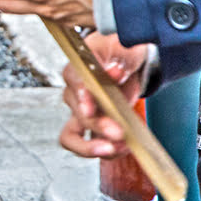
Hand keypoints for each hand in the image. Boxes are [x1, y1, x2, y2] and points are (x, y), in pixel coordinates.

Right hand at [58, 32, 147, 158]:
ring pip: (73, 137)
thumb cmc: (119, 51)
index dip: (81, 97)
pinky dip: (109, 151)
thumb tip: (114, 71)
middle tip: (119, 132)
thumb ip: (117, 60)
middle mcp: (74, 94)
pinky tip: (126, 147)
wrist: (127, 62)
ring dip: (94, 147)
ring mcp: (81, 114)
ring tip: (121, 147)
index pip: (73, 83)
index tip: (90, 109)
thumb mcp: (121, 48)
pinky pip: (92, 145)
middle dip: (98, 126)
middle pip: (78, 115)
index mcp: (76, 70)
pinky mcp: (94, 127)